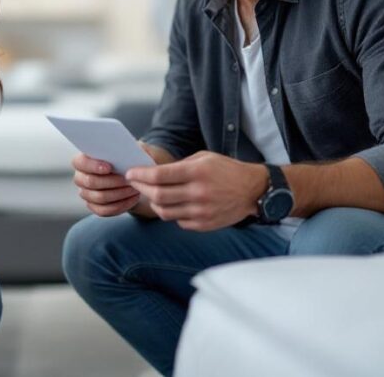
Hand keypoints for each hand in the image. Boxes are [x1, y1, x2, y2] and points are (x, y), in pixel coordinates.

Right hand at [71, 152, 140, 216]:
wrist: (134, 178)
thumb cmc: (130, 160)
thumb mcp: (132, 150)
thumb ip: (128, 147)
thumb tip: (130, 151)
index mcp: (84, 160)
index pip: (79, 162)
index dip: (92, 165)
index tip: (109, 167)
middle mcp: (81, 178)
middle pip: (90, 182)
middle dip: (111, 181)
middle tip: (127, 179)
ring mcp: (87, 194)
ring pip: (99, 197)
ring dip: (119, 193)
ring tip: (134, 188)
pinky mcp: (95, 207)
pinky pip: (104, 210)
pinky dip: (121, 205)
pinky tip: (133, 198)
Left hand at [125, 151, 267, 231]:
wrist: (253, 190)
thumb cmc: (226, 170)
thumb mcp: (203, 158)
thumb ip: (178, 166)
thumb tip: (151, 171)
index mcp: (197, 173)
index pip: (159, 176)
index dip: (140, 175)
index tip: (130, 173)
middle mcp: (199, 193)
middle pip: (158, 196)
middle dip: (141, 189)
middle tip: (135, 183)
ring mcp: (202, 211)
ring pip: (165, 212)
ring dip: (153, 203)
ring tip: (151, 194)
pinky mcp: (205, 225)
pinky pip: (178, 221)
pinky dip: (171, 213)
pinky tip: (171, 204)